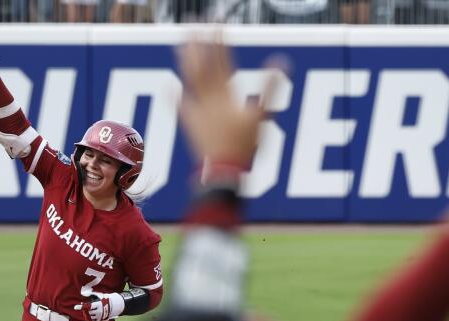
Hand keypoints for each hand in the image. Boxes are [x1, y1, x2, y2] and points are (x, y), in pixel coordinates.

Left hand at [74, 292, 125, 320]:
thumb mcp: (100, 296)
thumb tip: (85, 293)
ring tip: (88, 312)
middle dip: (85, 310)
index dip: (81, 307)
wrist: (115, 306)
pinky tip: (91, 316)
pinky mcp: (101, 320)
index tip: (75, 307)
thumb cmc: (106, 299)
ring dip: (87, 314)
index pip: (87, 306)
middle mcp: (98, 311)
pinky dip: (91, 319)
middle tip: (84, 308)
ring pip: (90, 317)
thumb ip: (92, 296)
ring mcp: (100, 316)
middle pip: (87, 312)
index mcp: (97, 305)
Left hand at [177, 35, 282, 167]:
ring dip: (185, 61)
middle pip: (202, 65)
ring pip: (190, 80)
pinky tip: (168, 85)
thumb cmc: (244, 146)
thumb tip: (280, 60)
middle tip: (193, 23)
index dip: (219, 40)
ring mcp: (197, 110)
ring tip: (181, 44)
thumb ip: (270, 87)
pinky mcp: (190, 123)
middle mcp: (209, 99)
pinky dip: (173, 95)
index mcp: (226, 94)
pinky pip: (179, 106)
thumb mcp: (262, 115)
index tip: (216, 23)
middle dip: (198, 43)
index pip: (222, 60)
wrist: (223, 170)